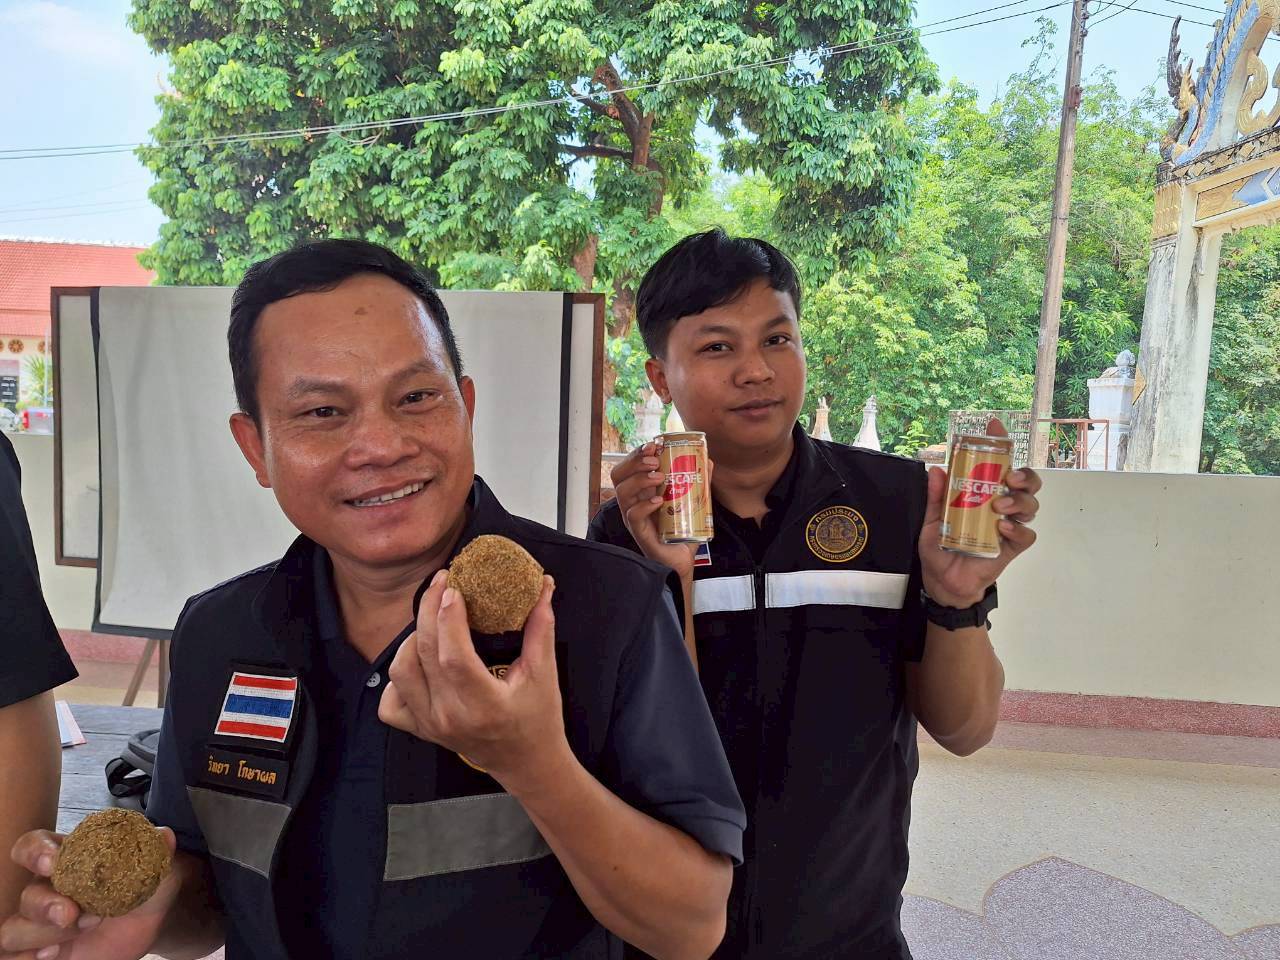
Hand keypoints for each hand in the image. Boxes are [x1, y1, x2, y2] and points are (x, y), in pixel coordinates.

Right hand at [1, 827, 178, 959]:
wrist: (150, 924)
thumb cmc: (143, 885)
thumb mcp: (156, 866)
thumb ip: (156, 850)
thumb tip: (162, 836)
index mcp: (66, 859)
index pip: (32, 847)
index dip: (34, 852)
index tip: (51, 861)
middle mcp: (47, 889)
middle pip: (26, 894)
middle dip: (44, 904)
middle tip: (73, 912)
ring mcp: (40, 923)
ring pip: (15, 928)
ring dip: (44, 933)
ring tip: (84, 928)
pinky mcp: (40, 950)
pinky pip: (13, 956)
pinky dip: (26, 957)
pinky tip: (53, 954)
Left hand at [379, 571, 569, 791]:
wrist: (526, 764)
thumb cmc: (539, 719)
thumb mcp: (545, 674)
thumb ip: (540, 628)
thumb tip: (542, 584)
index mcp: (484, 705)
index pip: (454, 657)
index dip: (449, 619)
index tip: (453, 588)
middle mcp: (450, 717)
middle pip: (423, 655)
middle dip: (428, 610)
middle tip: (441, 583)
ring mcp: (431, 726)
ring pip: (401, 671)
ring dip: (411, 638)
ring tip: (432, 619)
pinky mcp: (421, 730)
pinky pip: (391, 701)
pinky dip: (398, 676)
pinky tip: (419, 662)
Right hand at [609, 441, 712, 581]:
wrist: (682, 558)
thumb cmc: (681, 530)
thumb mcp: (691, 501)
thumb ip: (698, 481)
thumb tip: (708, 460)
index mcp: (640, 491)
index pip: (628, 466)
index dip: (637, 453)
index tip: (653, 445)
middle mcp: (632, 502)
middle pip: (618, 475)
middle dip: (635, 462)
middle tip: (654, 460)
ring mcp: (633, 518)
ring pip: (622, 492)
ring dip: (640, 480)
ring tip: (659, 477)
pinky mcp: (640, 533)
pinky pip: (633, 516)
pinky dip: (644, 505)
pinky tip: (658, 500)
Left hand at [919, 418, 1041, 607]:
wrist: (942, 581)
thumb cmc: (940, 547)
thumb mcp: (931, 520)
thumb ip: (936, 497)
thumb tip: (935, 469)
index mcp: (983, 493)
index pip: (998, 463)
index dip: (1000, 442)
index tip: (995, 426)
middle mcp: (1001, 505)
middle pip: (1027, 482)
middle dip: (1024, 475)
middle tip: (1009, 478)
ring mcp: (1009, 526)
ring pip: (1031, 505)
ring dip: (1019, 501)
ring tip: (999, 506)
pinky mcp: (1011, 548)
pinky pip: (1025, 535)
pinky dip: (1017, 529)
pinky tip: (1002, 528)